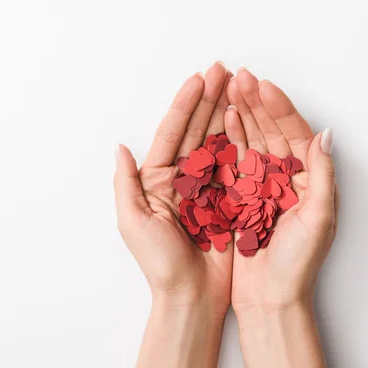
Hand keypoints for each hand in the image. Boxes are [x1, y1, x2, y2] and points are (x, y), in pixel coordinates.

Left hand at [114, 62, 233, 316]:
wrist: (192, 295)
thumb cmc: (160, 264)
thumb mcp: (133, 222)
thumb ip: (126, 183)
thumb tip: (120, 147)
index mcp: (157, 180)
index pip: (172, 133)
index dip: (185, 104)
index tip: (199, 79)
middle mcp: (182, 179)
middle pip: (196, 130)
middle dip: (208, 99)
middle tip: (223, 71)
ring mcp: (207, 187)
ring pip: (216, 142)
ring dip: (225, 113)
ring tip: (237, 86)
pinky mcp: (228, 198)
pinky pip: (234, 165)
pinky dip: (241, 141)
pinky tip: (247, 120)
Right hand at [225, 68, 338, 312]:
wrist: (270, 298)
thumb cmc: (297, 264)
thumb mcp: (318, 218)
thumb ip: (322, 176)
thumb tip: (326, 135)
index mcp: (308, 180)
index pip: (295, 135)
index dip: (280, 109)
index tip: (264, 87)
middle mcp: (287, 179)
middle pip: (272, 132)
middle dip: (257, 103)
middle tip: (241, 78)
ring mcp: (263, 186)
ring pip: (253, 142)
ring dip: (243, 115)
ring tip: (230, 89)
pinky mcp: (243, 197)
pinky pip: (236, 162)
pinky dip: (231, 140)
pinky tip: (225, 120)